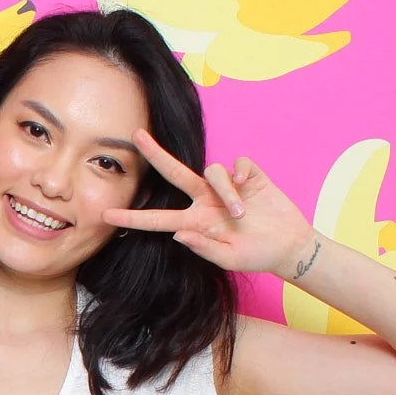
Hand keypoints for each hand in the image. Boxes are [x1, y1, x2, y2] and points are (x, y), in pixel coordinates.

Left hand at [103, 129, 316, 278]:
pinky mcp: (248, 175)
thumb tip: (178, 234)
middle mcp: (205, 200)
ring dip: (225, 191)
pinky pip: (236, 164)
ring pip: (212, 171)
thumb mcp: (229, 260)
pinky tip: (248, 185)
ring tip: (242, 213)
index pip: (157, 219)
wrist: (290, 245)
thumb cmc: (256, 255)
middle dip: (154, 154)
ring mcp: (226, 186)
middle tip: (134, 135)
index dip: (132, 218)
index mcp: (195, 222)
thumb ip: (204, 249)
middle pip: (173, 173)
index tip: (106, 215)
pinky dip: (241, 173)